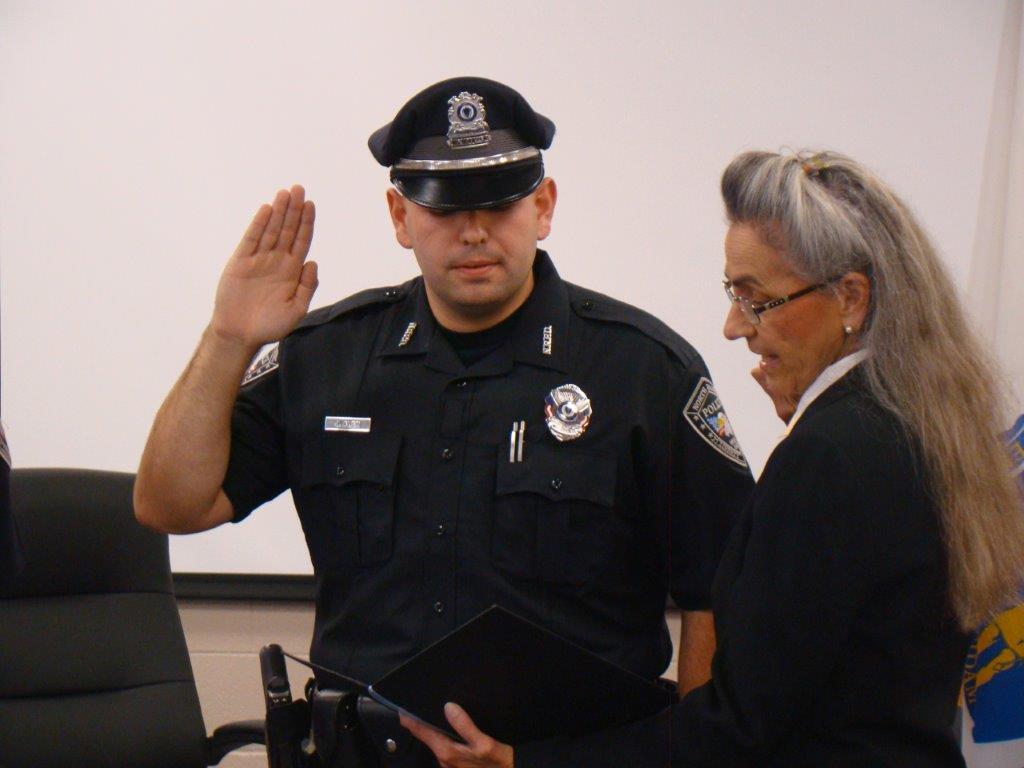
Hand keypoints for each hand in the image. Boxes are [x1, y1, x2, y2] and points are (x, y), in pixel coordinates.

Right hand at [211, 185, 317, 347]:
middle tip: (299, 189)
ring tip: (285, 193)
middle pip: (287, 230)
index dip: (306, 223)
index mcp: (292, 271)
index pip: (301, 241)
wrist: (241, 334)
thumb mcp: (296, 309)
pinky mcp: (241, 262)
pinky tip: (267, 210)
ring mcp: (258, 260)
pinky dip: (259, 224)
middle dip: (293, 210)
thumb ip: (307, 287)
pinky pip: (251, 239)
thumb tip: (313, 262)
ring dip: (278, 212)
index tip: (310, 205)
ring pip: (270, 230)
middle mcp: (276, 261)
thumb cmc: (270, 325)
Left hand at [401, 702, 513, 767]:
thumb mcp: (485, 744)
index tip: (400, 707)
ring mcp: (450, 764)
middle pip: (426, 737)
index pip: (421, 732)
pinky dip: (442, 736)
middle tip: (415, 705)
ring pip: (435, 742)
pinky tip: (447, 727)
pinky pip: (445, 747)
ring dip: (431, 729)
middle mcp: (444, 760)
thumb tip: (448, 707)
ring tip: (430, 712)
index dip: (410, 720)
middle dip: (420, 723)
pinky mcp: (457, 765)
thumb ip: (465, 726)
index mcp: (447, 752)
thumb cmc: (498, 763)